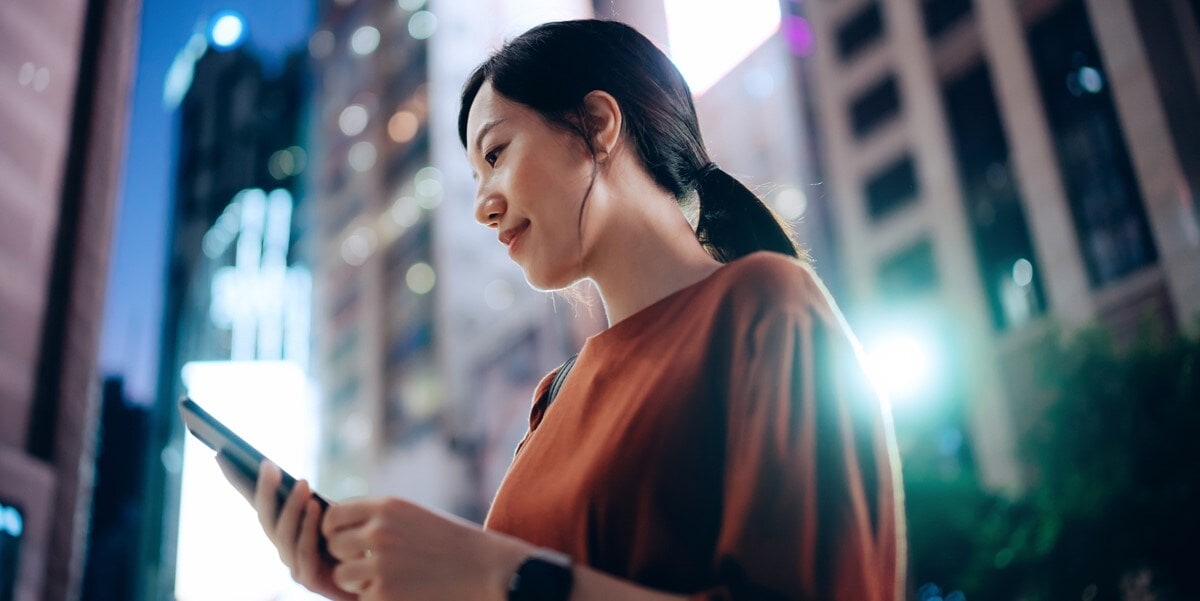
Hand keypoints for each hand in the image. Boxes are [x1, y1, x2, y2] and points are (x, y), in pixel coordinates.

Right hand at [215, 454, 354, 599]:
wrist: (376, 577)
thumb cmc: (355, 540)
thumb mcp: (334, 513)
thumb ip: (313, 501)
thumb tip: (296, 477)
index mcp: (286, 529)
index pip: (257, 503)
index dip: (238, 482)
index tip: (222, 454)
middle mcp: (284, 548)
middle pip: (265, 519)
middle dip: (264, 491)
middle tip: (269, 465)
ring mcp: (294, 566)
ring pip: (283, 535)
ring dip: (291, 507)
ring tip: (302, 483)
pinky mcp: (310, 580)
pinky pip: (304, 552)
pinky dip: (308, 528)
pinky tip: (316, 507)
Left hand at [321, 497, 528, 599]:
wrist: (484, 568)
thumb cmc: (447, 542)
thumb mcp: (410, 516)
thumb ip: (374, 518)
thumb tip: (331, 527)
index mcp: (386, 506)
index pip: (334, 516)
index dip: (334, 531)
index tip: (345, 540)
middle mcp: (379, 531)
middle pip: (334, 546)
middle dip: (346, 558)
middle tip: (369, 563)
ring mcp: (380, 563)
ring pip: (341, 575)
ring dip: (356, 581)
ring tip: (384, 578)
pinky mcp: (384, 593)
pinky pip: (360, 597)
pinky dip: (374, 598)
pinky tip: (399, 591)